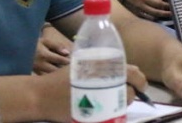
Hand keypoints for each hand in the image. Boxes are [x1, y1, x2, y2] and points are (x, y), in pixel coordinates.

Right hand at [10, 63, 147, 121]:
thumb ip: (104, 66)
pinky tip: (104, 111)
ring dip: (121, 104)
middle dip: (132, 94)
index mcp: (104, 67)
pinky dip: (111, 114)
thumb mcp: (84, 64)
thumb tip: (125, 71)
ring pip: (121, 105)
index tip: (140, 85)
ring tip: (113, 103)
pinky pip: (109, 116)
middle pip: (130, 91)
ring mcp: (98, 100)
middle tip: (126, 95)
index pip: (133, 73)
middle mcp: (104, 82)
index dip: (140, 80)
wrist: (41, 95)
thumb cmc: (61, 78)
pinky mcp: (91, 115)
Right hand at [32, 24, 71, 73]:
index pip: (60, 60)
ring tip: (66, 74)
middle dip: (64, 70)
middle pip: (56, 70)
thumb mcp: (46, 41)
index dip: (68, 61)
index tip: (75, 62)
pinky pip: (45, 78)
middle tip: (73, 70)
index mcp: (44, 55)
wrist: (19, 49)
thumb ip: (57, 46)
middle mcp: (40, 65)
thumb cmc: (35, 43)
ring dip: (58, 75)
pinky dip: (51, 78)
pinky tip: (57, 77)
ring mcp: (36, 71)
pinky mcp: (34, 75)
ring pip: (50, 76)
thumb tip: (67, 53)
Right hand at [123, 0, 171, 19]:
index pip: (158, 3)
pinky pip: (146, 19)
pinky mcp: (135, 16)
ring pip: (151, 17)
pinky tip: (157, 19)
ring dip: (159, 18)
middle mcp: (142, 6)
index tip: (173, 6)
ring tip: (167, 17)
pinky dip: (152, 19)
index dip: (166, 6)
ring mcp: (138, 12)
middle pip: (156, 12)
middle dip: (165, 14)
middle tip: (172, 14)